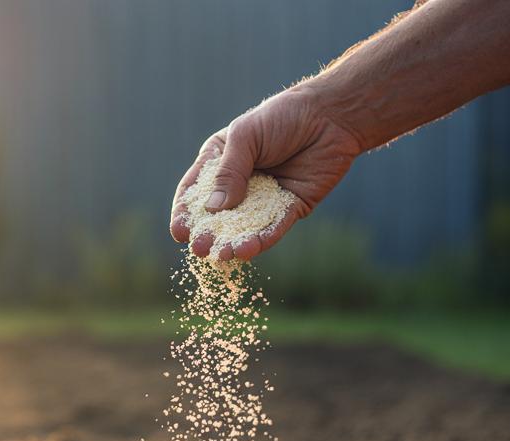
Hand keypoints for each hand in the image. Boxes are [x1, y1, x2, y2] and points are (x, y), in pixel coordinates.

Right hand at [169, 86, 363, 259]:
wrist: (330, 116)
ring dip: (232, 242)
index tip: (180, 231)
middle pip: (218, 215)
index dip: (186, 211)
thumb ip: (230, 171)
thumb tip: (213, 209)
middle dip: (207, 233)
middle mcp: (240, 182)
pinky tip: (247, 250)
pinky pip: (273, 228)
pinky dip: (260, 240)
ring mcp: (265, 198)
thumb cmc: (282, 117)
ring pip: (244, 226)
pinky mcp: (290, 208)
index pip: (196, 190)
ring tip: (222, 255)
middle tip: (199, 249)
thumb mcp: (246, 137)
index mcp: (221, 161)